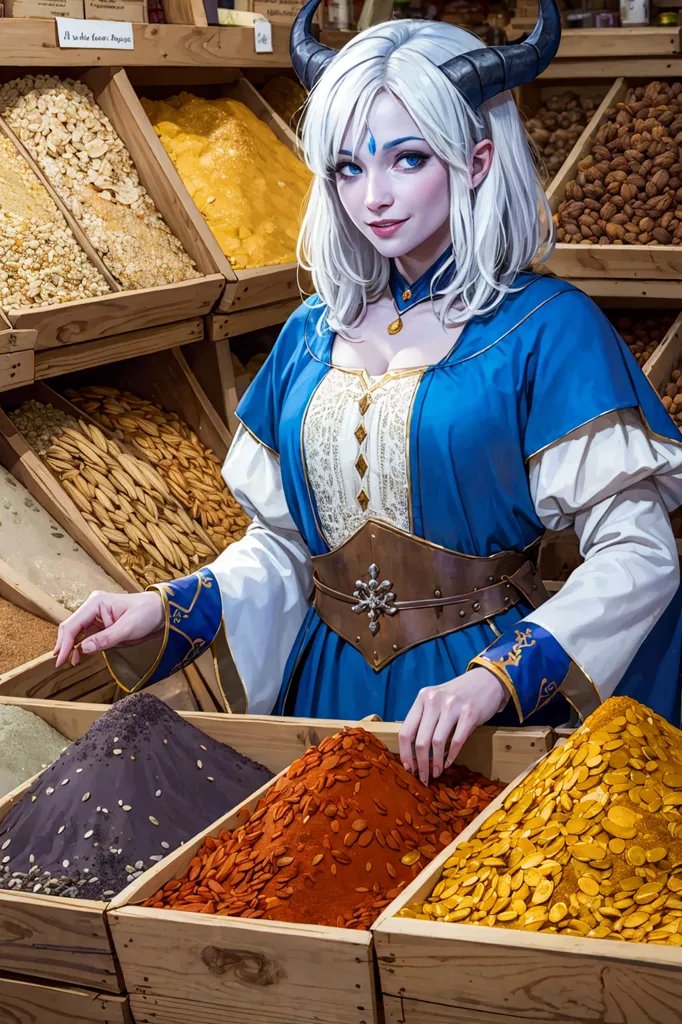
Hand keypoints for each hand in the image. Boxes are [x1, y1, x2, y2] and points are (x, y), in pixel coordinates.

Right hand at [53, 591, 164, 667]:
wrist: (160, 611)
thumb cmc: (146, 614)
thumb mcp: (128, 628)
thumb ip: (106, 638)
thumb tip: (83, 648)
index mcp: (96, 603)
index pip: (73, 624)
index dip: (64, 642)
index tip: (60, 659)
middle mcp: (92, 607)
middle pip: (70, 627)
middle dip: (63, 644)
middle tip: (60, 663)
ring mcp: (95, 615)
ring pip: (76, 632)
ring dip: (70, 646)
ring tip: (69, 662)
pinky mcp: (100, 624)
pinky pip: (85, 635)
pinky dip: (80, 646)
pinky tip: (78, 656)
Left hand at [399, 668, 507, 783]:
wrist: (487, 680)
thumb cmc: (459, 694)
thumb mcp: (437, 699)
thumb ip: (425, 718)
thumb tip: (414, 750)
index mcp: (422, 698)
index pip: (405, 730)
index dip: (405, 753)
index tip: (408, 767)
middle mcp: (434, 701)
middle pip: (420, 740)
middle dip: (420, 764)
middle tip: (423, 777)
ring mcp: (452, 706)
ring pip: (436, 743)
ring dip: (435, 763)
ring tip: (436, 772)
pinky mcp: (470, 714)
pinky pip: (457, 741)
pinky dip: (451, 756)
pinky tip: (448, 763)